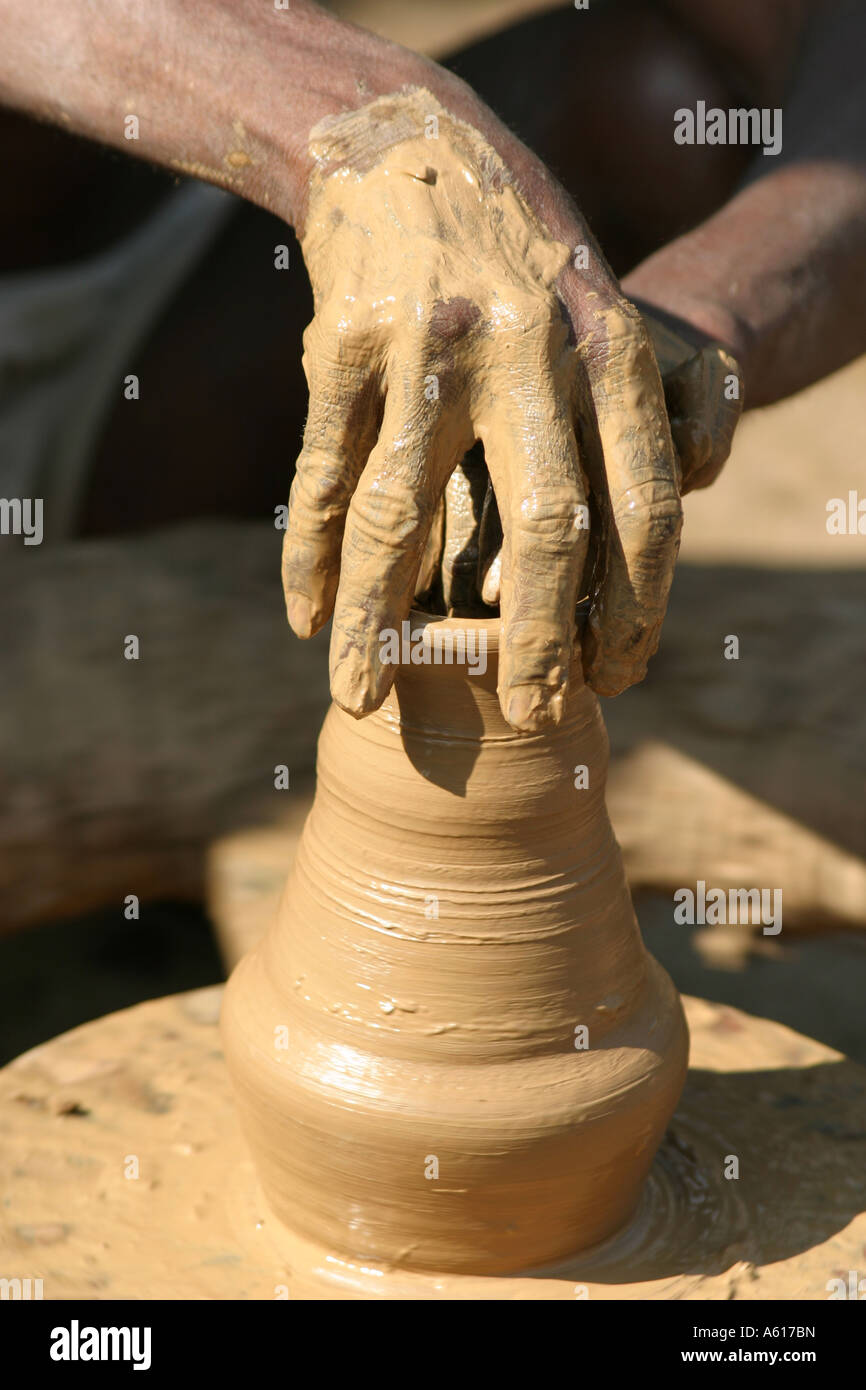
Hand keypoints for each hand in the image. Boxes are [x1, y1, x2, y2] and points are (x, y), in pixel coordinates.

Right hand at [282, 88, 684, 726]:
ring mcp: (425, 345)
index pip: (644, 502)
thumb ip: (613, 437)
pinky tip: (305, 618)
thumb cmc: (516, 266)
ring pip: (399, 515)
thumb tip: (610, 588)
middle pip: (546, 523)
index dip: (640, 604)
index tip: (619, 675)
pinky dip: (308, 557)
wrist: (411, 149)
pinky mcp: (338, 346)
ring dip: (376, 623)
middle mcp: (523, 348)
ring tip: (358, 700)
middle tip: (534, 717)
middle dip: (540, 640)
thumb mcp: (594, 323)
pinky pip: (320, 476)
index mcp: (606, 346)